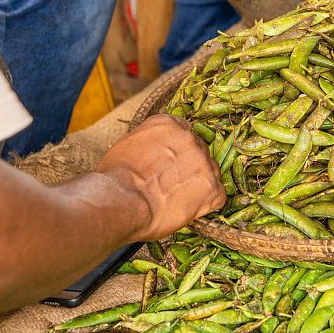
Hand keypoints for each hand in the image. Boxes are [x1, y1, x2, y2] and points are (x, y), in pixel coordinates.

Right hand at [96, 114, 225, 240]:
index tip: (172, 163)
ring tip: (177, 198)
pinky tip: (189, 207)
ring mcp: (203, 162)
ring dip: (198, 184)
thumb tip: (155, 154)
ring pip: (210, 171)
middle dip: (190, 167)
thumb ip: (151, 144)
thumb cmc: (114, 179)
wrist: (120, 201)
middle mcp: (189, 138)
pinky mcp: (211, 187)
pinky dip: (207, 203)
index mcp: (168, 124)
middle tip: (173, 184)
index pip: (185, 132)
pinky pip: (218, 194)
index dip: (179, 151)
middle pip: (199, 151)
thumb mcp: (128, 146)